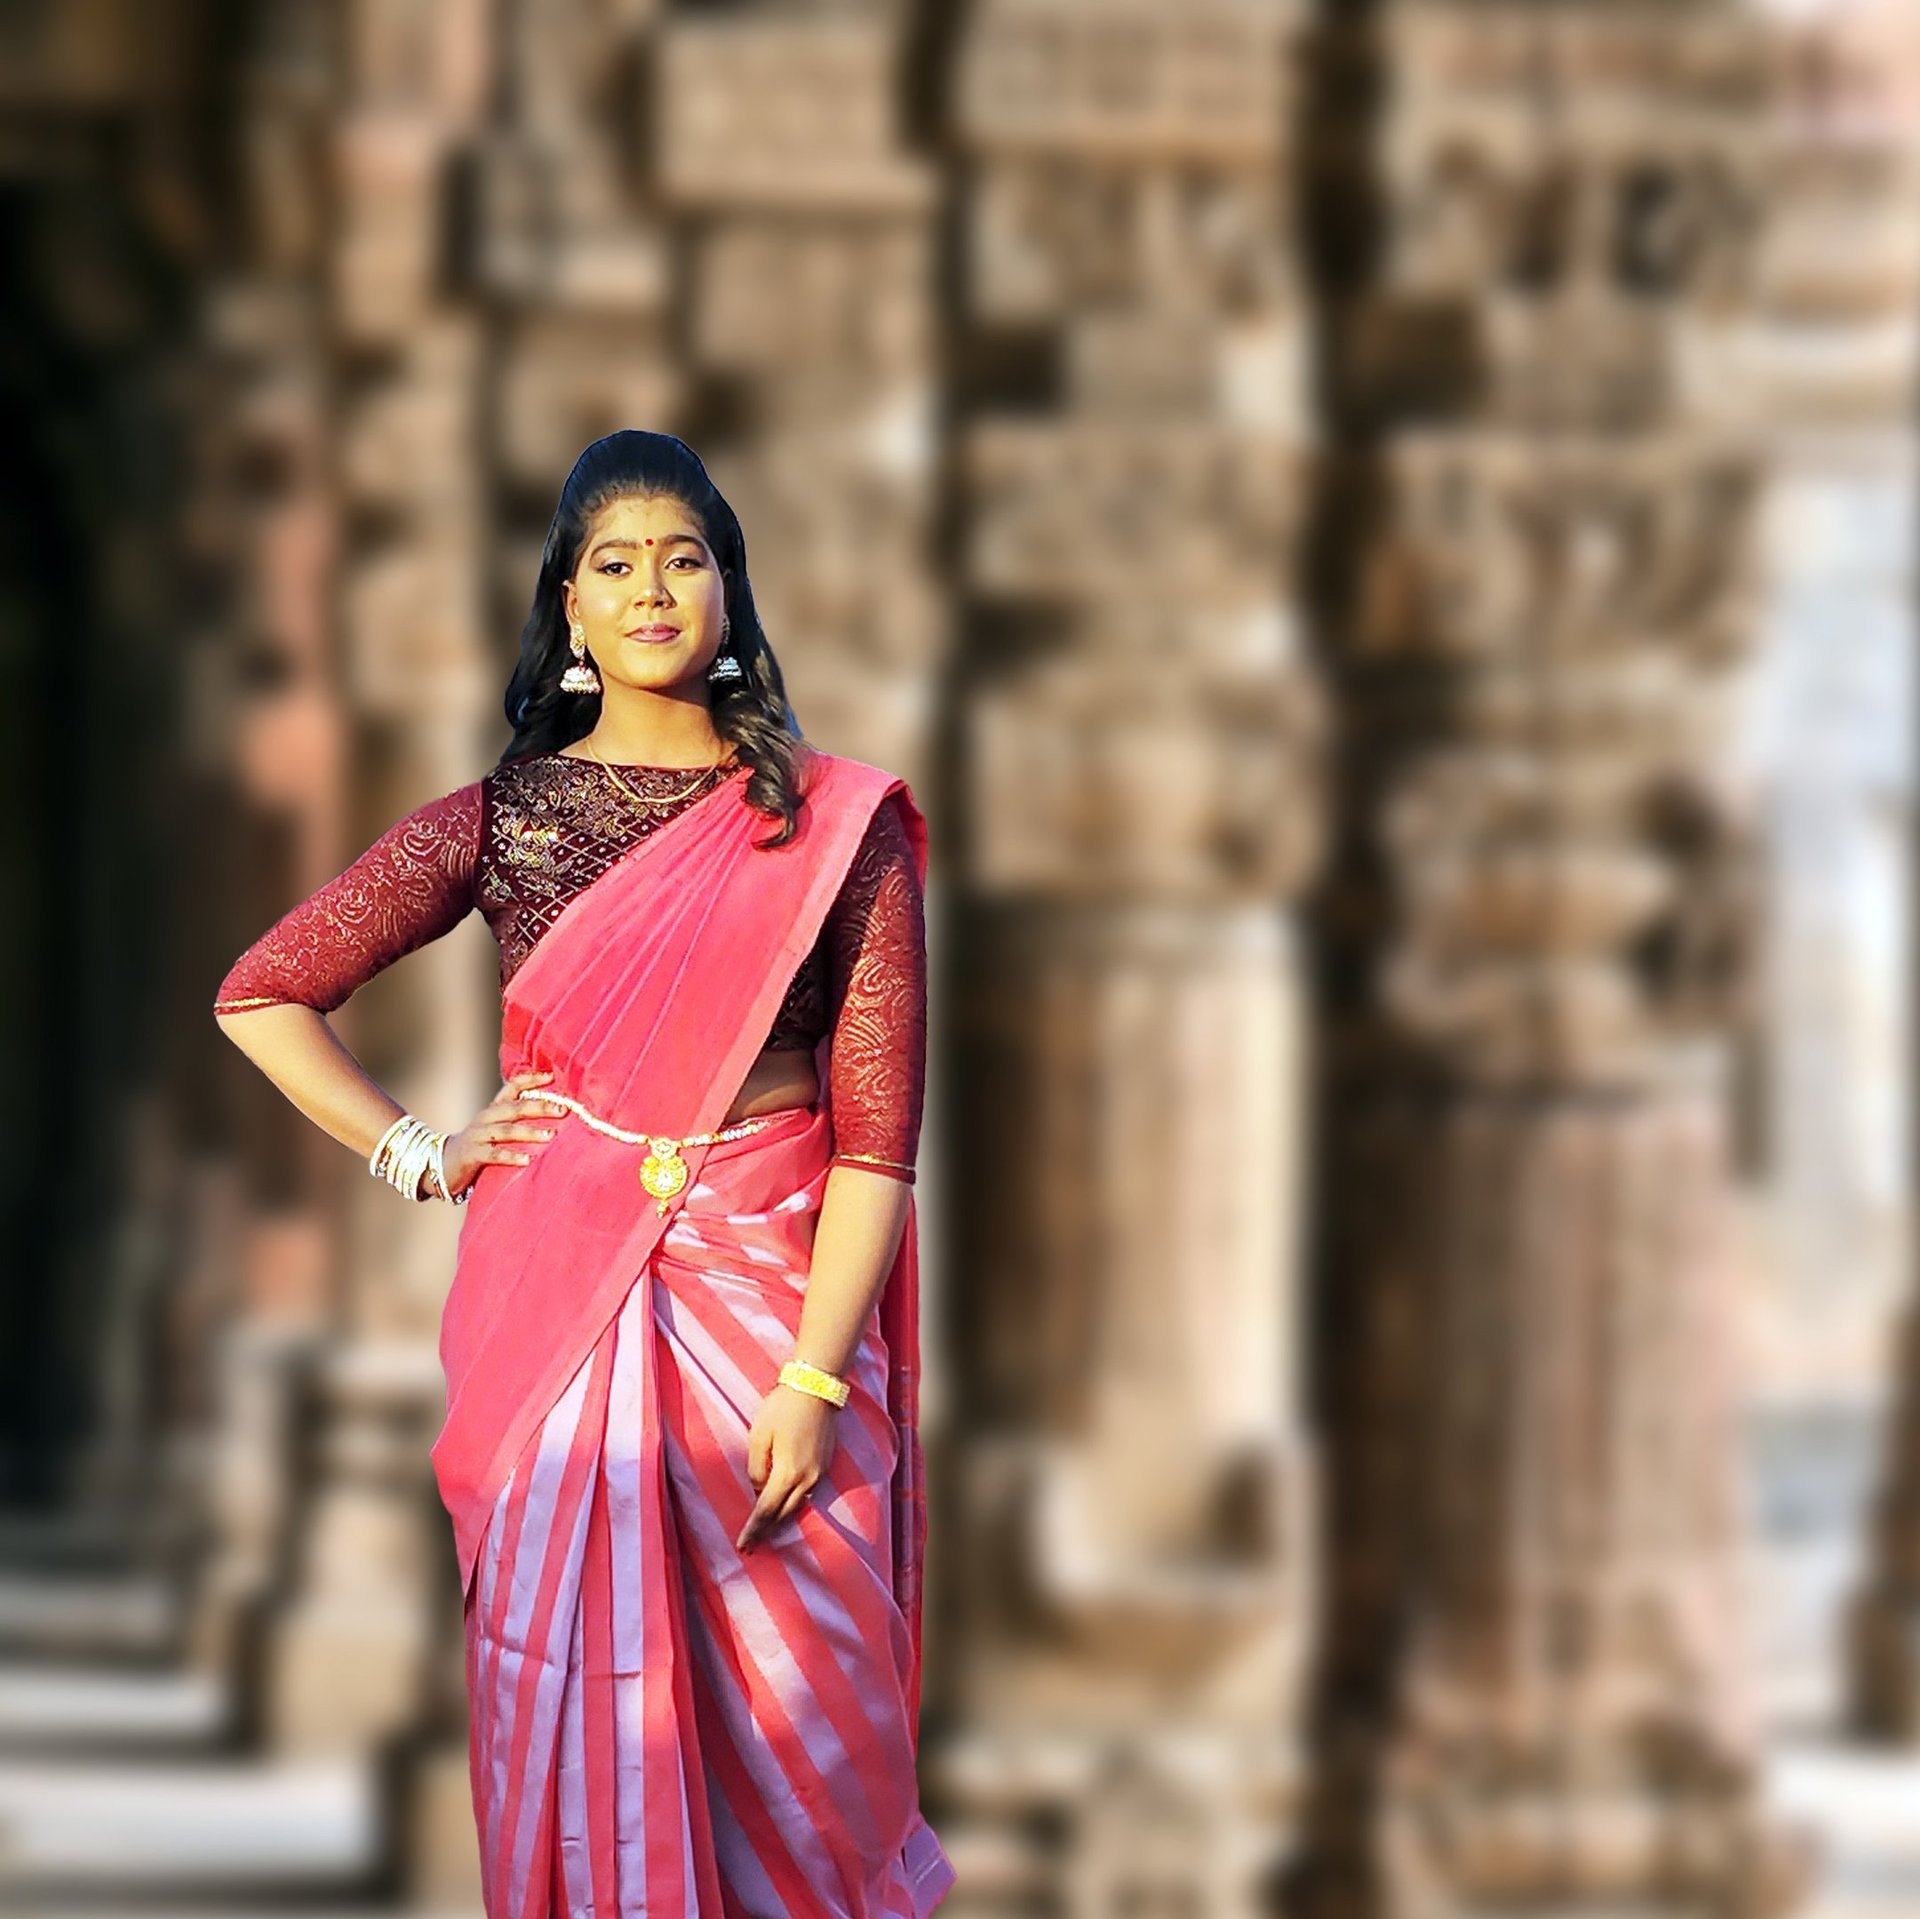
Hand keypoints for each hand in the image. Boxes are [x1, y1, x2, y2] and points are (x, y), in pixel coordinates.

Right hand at [434, 1070, 566, 1198]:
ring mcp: (478, 1135)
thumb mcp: (496, 1127)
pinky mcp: (472, 1154)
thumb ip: (517, 1120)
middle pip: (514, 1108)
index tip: (551, 1076)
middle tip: (562, 1109)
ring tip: (550, 1135)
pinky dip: (511, 1156)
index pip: (512, 1087)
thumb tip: (552, 1112)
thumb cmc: (479, 1144)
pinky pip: (494, 1154)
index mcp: (493, 1108)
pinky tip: (527, 1160)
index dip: (530, 1079)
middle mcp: (486, 1118)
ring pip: (506, 1131)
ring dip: (529, 1132)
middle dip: (539, 1107)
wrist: (442, 1162)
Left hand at [737, 1383, 840, 1552]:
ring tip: (765, 1532)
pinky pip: (807, 1494)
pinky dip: (794, 1506)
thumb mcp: (759, 1436)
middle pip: (785, 1515)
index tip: (743, 1546)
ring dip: (781, 1521)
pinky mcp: (825, 1465)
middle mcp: (808, 1479)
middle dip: (767, 1532)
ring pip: (798, 1507)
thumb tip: (759, 1489)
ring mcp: (820, 1473)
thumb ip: (756, 1468)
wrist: (816, 1388)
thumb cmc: (782, 1408)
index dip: (754, 1530)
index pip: (767, 1511)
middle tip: (750, 1547)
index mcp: (788, 1473)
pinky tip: (784, 1508)